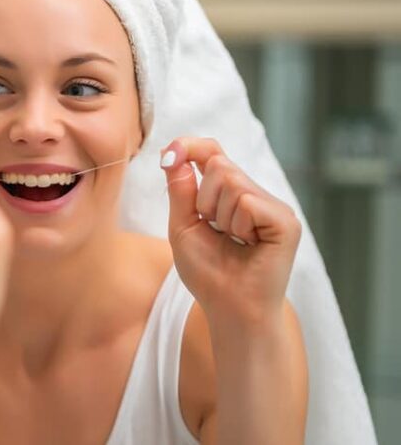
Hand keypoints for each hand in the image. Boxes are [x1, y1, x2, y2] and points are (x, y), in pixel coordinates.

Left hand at [161, 138, 301, 322]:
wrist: (229, 308)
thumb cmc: (208, 273)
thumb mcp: (183, 226)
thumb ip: (180, 190)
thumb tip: (175, 153)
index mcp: (232, 196)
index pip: (214, 154)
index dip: (192, 147)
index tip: (170, 152)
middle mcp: (256, 196)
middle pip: (219, 164)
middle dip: (203, 200)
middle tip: (215, 230)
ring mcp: (274, 207)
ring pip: (232, 181)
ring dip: (218, 215)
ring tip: (233, 240)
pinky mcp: (285, 220)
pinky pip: (248, 201)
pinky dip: (237, 224)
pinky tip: (248, 244)